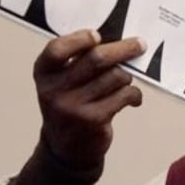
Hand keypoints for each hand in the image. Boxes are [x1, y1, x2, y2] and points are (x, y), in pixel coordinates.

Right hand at [33, 29, 145, 169]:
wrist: (66, 148)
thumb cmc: (70, 104)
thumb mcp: (61, 82)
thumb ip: (77, 62)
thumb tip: (117, 41)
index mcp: (44, 74)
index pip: (56, 49)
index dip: (78, 39)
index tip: (97, 36)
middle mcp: (54, 90)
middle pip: (96, 59)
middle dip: (123, 49)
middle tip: (140, 44)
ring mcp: (73, 106)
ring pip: (115, 76)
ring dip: (127, 77)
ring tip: (125, 82)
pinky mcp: (93, 120)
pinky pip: (124, 95)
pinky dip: (134, 94)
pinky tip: (133, 98)